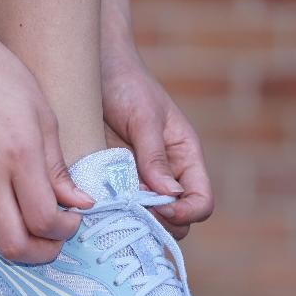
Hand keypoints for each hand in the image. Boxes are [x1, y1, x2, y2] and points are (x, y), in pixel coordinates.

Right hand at [0, 34, 93, 262]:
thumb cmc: (6, 81)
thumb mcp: (46, 119)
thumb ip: (59, 169)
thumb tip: (80, 204)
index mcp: (19, 154)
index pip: (44, 219)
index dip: (64, 231)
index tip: (73, 220)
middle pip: (14, 244)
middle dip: (41, 251)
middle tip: (54, 240)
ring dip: (16, 241)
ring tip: (31, 224)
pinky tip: (4, 212)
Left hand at [102, 48, 212, 239]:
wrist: (93, 71)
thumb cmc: (127, 85)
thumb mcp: (144, 117)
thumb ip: (155, 155)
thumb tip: (170, 195)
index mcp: (185, 159)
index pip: (201, 202)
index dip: (187, 212)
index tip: (162, 208)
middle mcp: (165, 176)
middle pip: (176, 221)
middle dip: (159, 224)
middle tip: (132, 211)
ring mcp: (137, 183)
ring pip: (146, 221)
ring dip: (133, 223)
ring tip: (113, 210)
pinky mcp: (110, 184)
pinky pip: (116, 211)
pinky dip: (110, 215)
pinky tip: (96, 208)